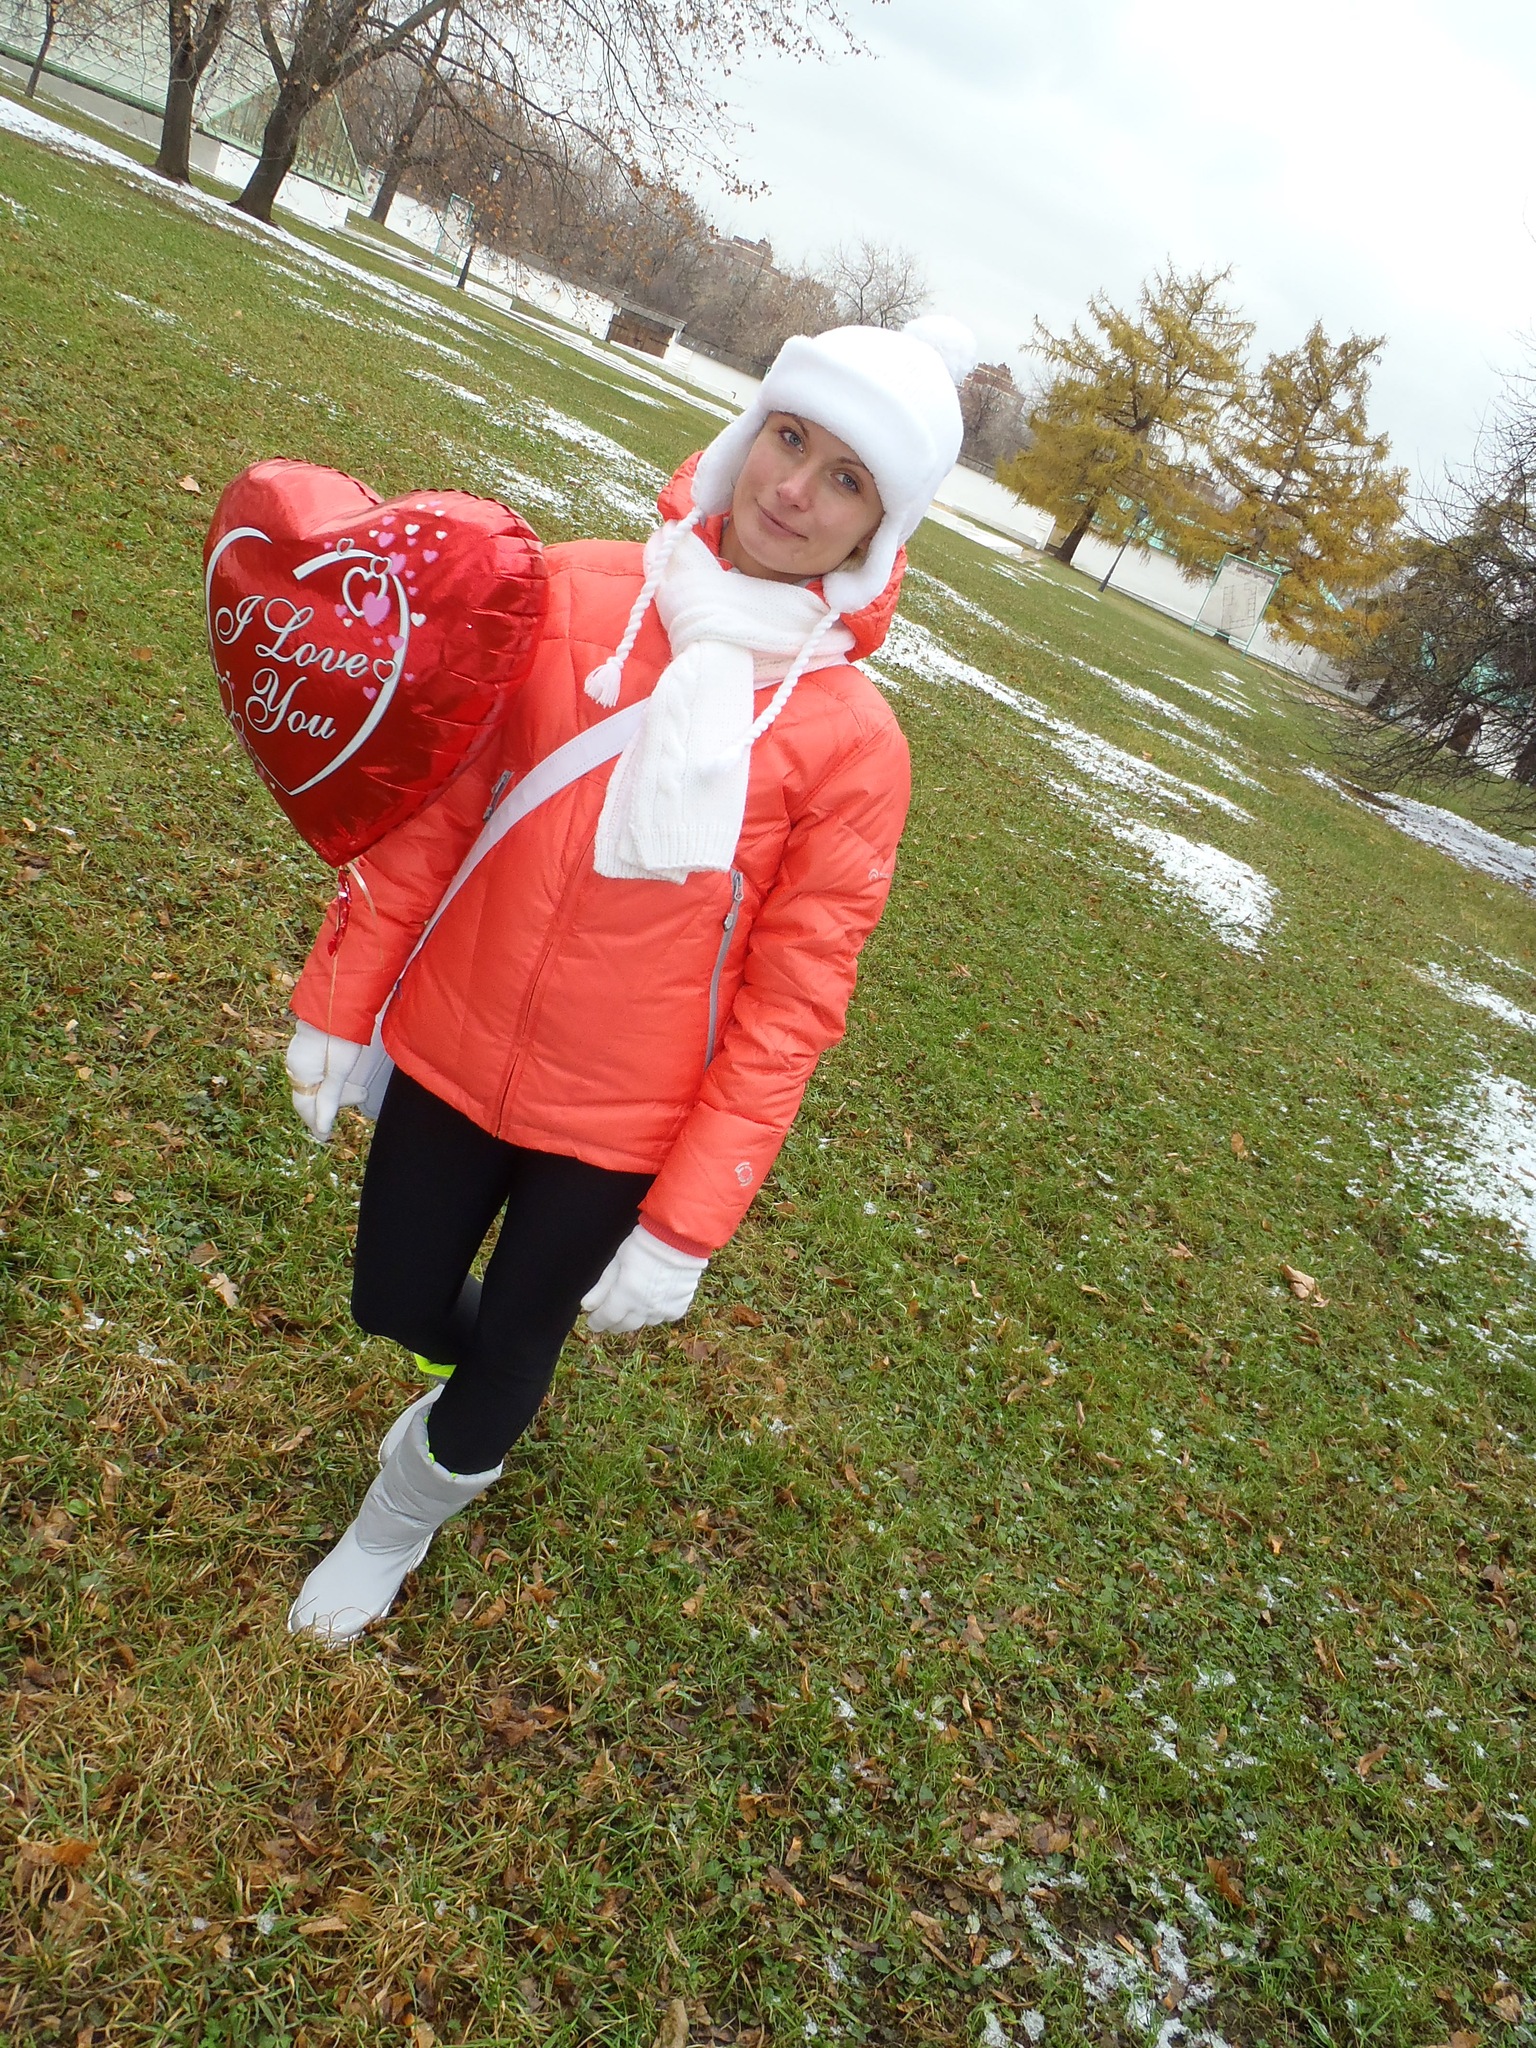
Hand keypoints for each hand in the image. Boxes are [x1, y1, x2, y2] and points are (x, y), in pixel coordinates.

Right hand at [285, 1021, 370, 1142]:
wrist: (339, 1000)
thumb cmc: (340, 1036)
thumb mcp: (340, 1072)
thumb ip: (330, 1100)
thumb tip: (322, 1128)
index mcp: (300, 1072)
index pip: (305, 1106)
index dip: (315, 1123)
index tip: (325, 1137)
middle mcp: (296, 1064)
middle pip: (311, 1094)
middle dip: (332, 1104)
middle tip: (358, 1102)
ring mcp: (301, 1053)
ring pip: (316, 1081)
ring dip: (337, 1090)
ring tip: (361, 1091)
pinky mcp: (309, 1043)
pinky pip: (317, 1070)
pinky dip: (332, 1079)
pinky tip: (345, 1077)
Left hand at [581, 1226, 707, 1333]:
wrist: (679, 1240)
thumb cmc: (644, 1245)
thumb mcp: (617, 1262)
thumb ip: (602, 1287)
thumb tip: (586, 1306)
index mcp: (626, 1295)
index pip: (606, 1318)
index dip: (597, 1321)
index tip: (592, 1321)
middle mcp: (644, 1307)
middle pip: (624, 1325)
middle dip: (614, 1322)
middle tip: (610, 1315)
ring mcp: (662, 1309)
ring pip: (644, 1322)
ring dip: (636, 1317)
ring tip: (634, 1304)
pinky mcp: (679, 1307)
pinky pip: (664, 1317)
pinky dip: (656, 1312)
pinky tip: (654, 1300)